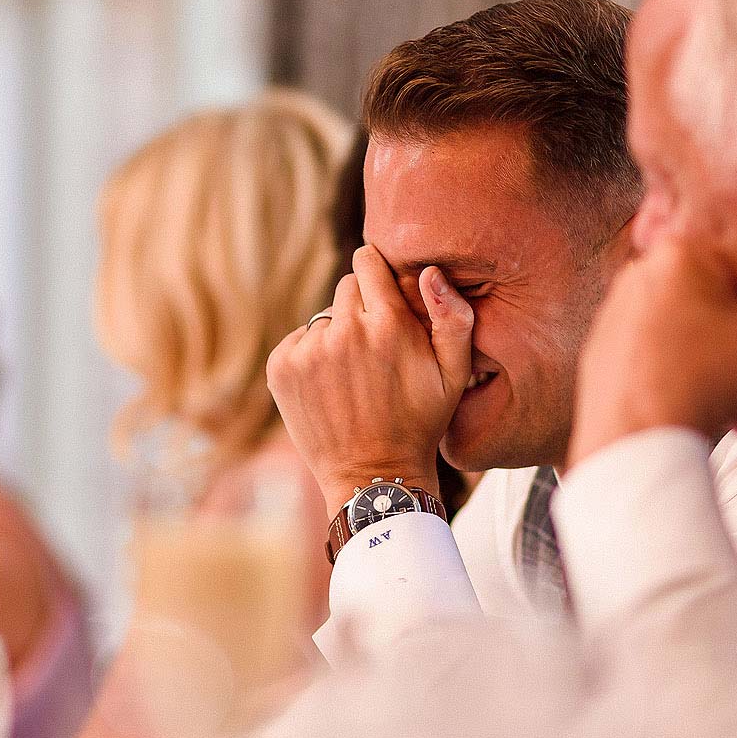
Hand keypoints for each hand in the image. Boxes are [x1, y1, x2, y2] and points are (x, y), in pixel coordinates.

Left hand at [267, 246, 472, 516]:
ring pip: (323, 318)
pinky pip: (298, 341)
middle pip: (346, 287)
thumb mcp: (455, 374)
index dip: (376, 272)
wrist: (373, 475)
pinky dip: (310, 356)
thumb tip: (429, 271)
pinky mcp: (281, 367)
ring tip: (353, 377)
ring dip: (336, 336)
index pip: (368, 262)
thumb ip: (453, 317)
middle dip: (360, 307)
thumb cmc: (420, 423)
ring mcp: (309, 350)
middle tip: (374, 348)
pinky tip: (330, 387)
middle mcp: (345, 331)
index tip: (380, 289)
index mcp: (388, 324)